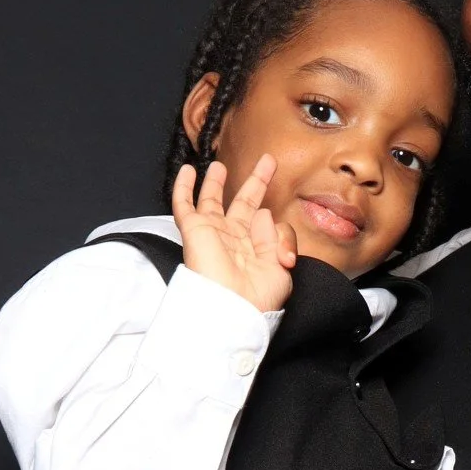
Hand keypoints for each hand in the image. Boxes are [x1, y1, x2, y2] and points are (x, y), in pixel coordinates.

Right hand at [171, 154, 296, 312]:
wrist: (232, 309)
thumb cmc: (258, 298)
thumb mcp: (280, 267)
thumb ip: (276, 236)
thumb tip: (263, 211)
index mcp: (254, 249)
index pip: (267, 223)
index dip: (277, 224)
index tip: (286, 248)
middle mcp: (233, 239)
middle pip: (243, 204)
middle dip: (255, 182)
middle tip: (267, 160)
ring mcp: (213, 233)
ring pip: (211, 201)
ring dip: (215, 182)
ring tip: (219, 165)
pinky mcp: (194, 230)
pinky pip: (184, 204)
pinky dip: (184, 187)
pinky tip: (187, 170)